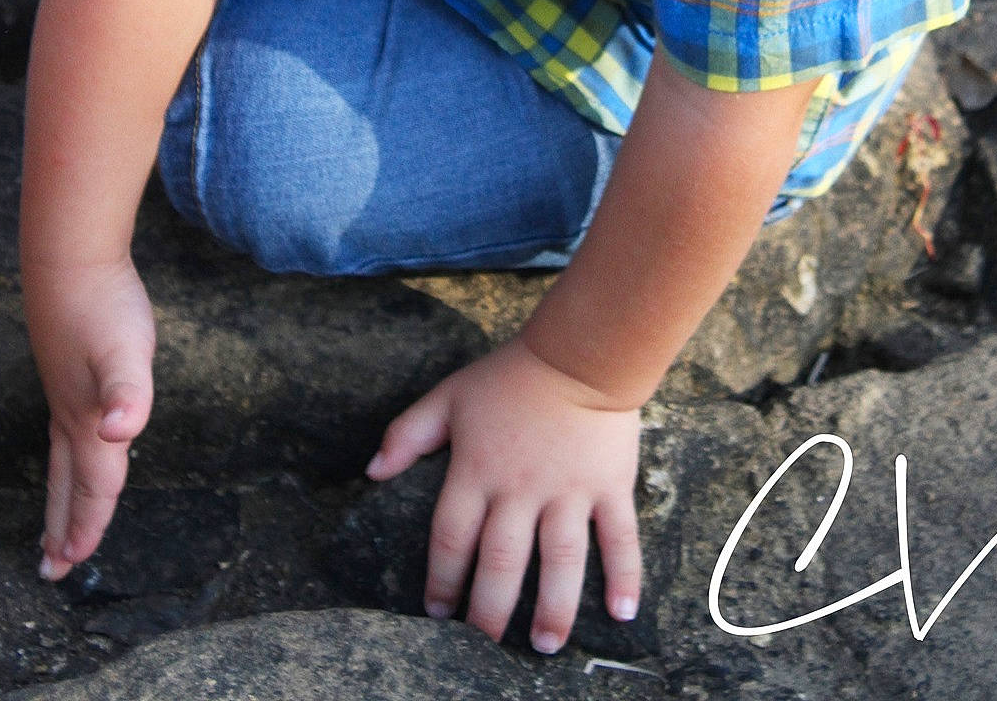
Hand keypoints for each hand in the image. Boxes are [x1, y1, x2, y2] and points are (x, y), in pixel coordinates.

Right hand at [22, 255, 155, 580]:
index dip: (89, 524)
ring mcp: (66, 393)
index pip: (95, 485)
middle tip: (53, 569)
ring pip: (62, 460)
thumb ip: (128, 393)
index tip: (75, 563)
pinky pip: (65, 430)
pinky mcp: (67, 371)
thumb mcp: (127, 351)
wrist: (71, 260)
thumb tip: (121, 432)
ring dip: (59, 497)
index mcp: (90, 421)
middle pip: (69, 484)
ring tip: (54, 525)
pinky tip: (77, 444)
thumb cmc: (102, 308)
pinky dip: (66, 456)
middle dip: (65, 527)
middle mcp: (73, 414)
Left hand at [366, 336, 641, 653]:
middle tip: (484, 647)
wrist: (581, 350)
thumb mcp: (450, 395)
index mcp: (478, 470)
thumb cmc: (512, 374)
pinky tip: (623, 613)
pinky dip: (624, 576)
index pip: (451, 538)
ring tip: (544, 645)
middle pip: (502, 562)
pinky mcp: (609, 485)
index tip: (438, 614)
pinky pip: (619, 537)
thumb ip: (408, 433)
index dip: (441, 580)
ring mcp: (569, 490)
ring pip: (560, 561)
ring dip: (553, 608)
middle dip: (490, 611)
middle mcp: (521, 488)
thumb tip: (371, 472)